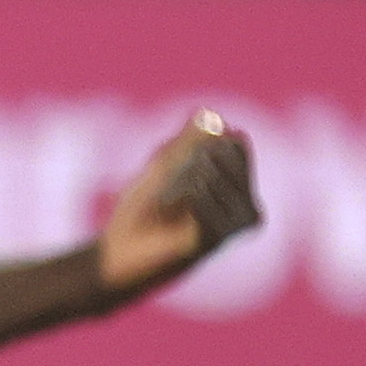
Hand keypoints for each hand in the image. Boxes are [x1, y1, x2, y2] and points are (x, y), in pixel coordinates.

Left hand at [98, 110, 261, 296]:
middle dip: (183, 163)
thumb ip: (187, 140)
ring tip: (163, 205)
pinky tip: (167, 212)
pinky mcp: (216, 238)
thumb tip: (210, 112)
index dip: (198, 145)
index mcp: (239, 187)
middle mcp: (247, 205)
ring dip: (174, 183)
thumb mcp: (163, 165)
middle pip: (222, 155)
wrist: (118, 252)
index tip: (173, 165)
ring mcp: (234, 225)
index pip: (235, 144)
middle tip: (165, 190)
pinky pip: (203, 198)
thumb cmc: (141, 210)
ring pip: (210, 174)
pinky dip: (176, 198)